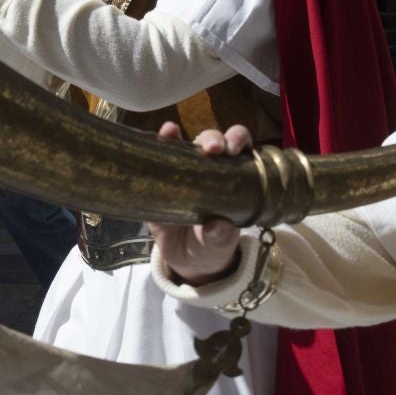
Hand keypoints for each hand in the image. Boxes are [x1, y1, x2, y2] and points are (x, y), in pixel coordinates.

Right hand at [146, 119, 253, 284]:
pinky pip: (157, 160)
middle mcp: (207, 169)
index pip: (239, 149)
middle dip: (212, 138)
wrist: (186, 262)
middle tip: (212, 148)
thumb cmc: (212, 247)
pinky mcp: (159, 182)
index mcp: (232, 178)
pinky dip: (157, 144)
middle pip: (211, 142)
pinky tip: (157, 137)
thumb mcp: (219, 244)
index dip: (238, 141)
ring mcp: (181, 173)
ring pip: (182, 145)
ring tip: (171, 132)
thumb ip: (220, 237)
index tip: (234, 148)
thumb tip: (217, 226)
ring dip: (177, 135)